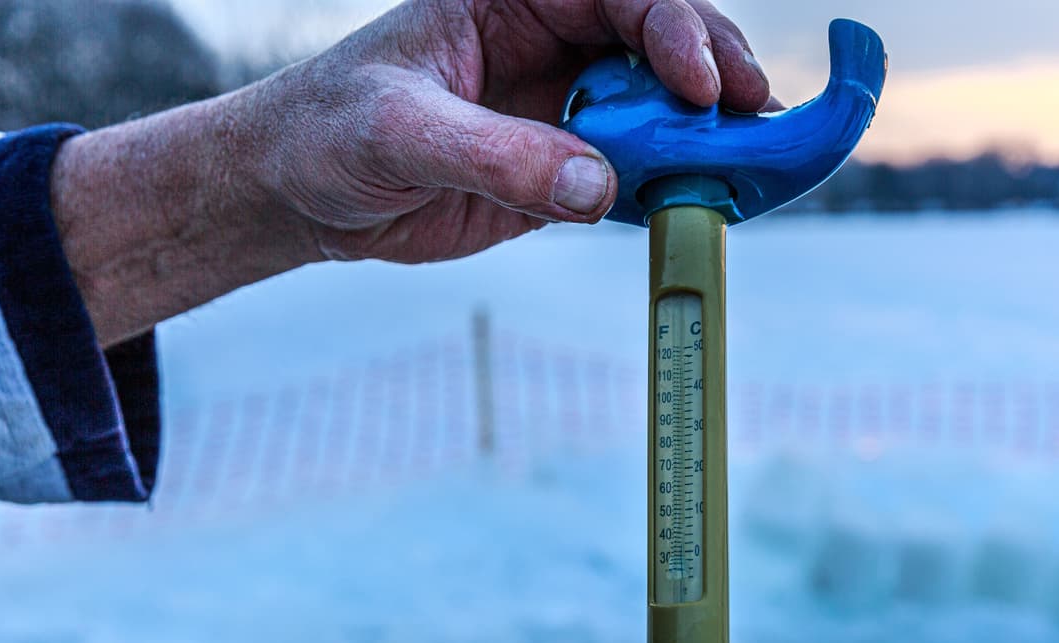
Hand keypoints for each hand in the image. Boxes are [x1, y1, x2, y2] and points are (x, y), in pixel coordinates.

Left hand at [246, 0, 772, 263]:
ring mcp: (566, 107)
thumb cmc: (331, 132)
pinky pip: (636, 171)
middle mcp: (551, 42)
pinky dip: (674, 186)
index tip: (698, 81)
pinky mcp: (566, 169)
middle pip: (659, 40)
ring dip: (704, 134)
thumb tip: (598, 187)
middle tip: (753, 114)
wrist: (304, 192)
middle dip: (712, 70)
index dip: (671, 26)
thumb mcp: (401, 133)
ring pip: (659, 107)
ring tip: (749, 163)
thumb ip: (498, 156)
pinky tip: (706, 201)